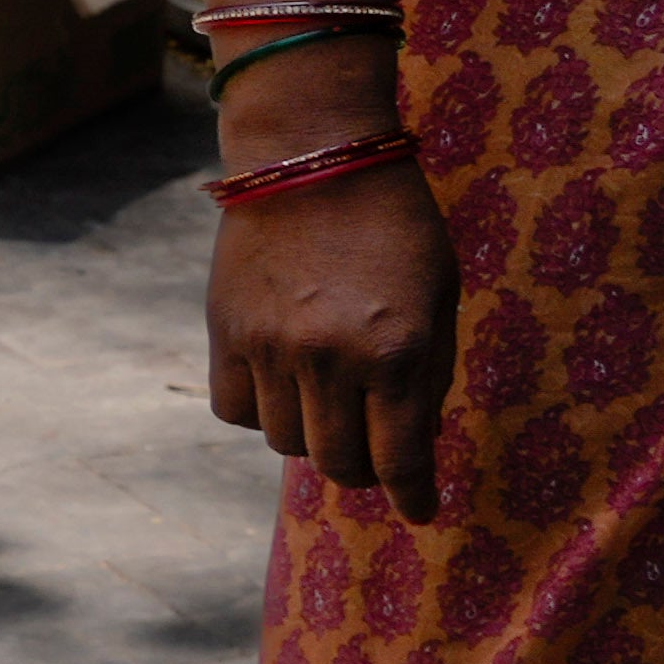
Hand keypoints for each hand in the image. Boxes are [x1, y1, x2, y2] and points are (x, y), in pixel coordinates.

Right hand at [203, 136, 453, 514]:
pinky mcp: (226, 331)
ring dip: (312, 435)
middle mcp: (332, 359)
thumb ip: (427, 372)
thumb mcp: (437, 297)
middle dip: (363, 469)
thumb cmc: (395, 223)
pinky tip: (281, 384)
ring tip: (327, 403)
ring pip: (285, 441)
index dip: (414, 494)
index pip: (401, 459)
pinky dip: (261, 410)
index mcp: (398, 351)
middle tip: (373, 452)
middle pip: (340, 463)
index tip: (421, 511)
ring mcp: (272, 348)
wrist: (311, 153)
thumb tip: (410, 444)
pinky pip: (236, 409)